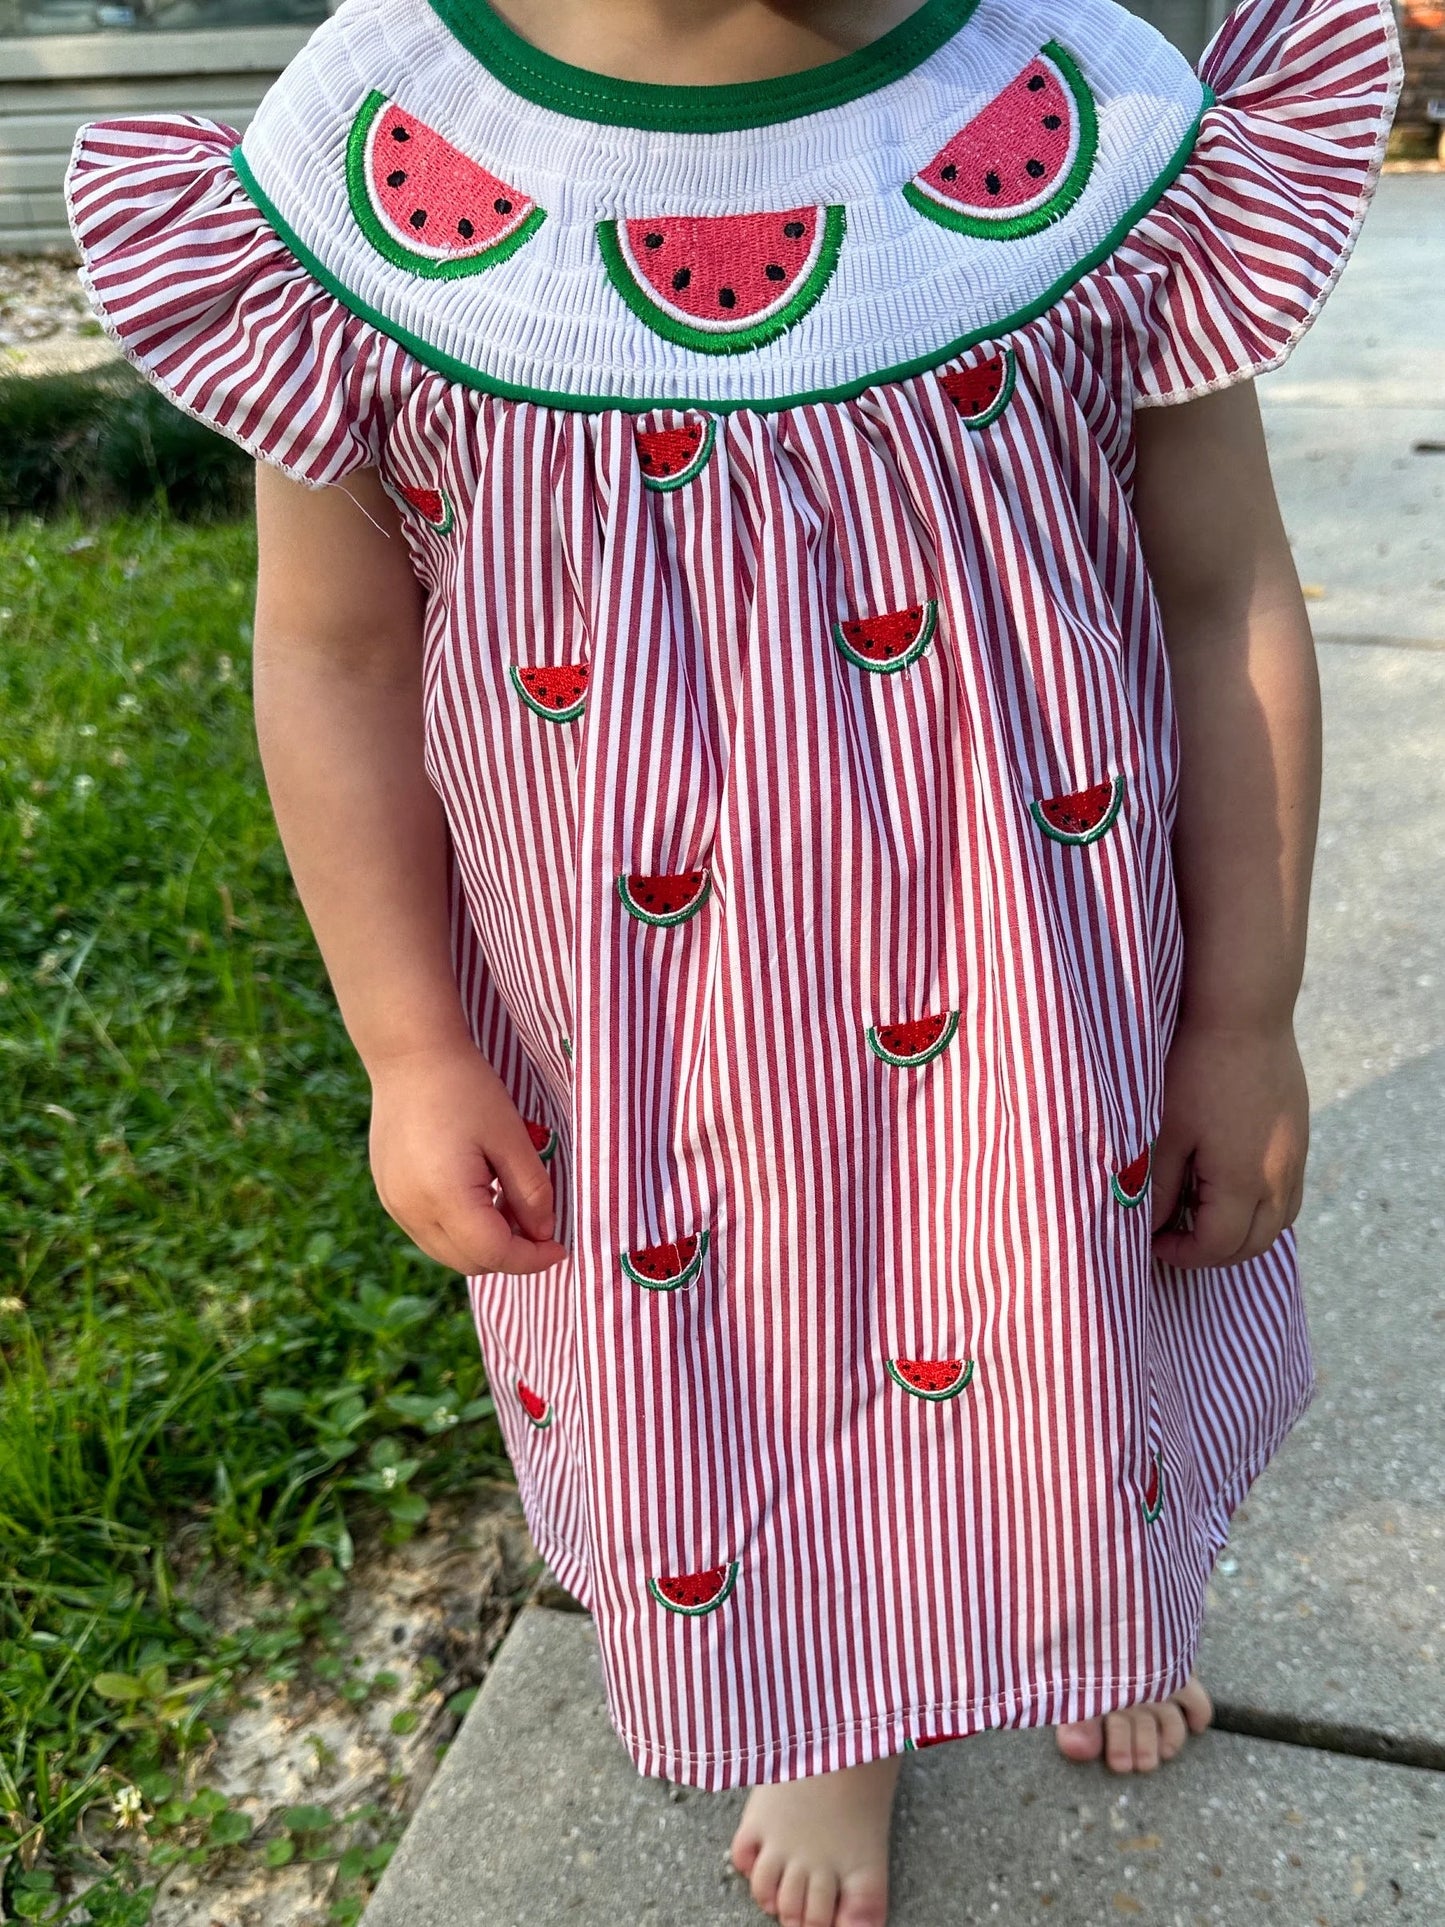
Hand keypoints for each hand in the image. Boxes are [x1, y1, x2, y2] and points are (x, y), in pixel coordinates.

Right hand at [368, 1041, 567, 1274]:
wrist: (411, 1056)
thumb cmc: (466, 1089)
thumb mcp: (512, 1138)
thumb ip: (532, 1192)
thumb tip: (543, 1232)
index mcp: (445, 1197)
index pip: (494, 1255)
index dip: (532, 1259)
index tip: (559, 1247)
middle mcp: (412, 1211)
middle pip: (470, 1263)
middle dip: (509, 1251)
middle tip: (535, 1216)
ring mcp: (395, 1205)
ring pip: (448, 1252)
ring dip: (483, 1243)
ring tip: (506, 1200)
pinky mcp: (389, 1194)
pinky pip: (429, 1232)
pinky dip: (459, 1228)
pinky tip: (477, 1191)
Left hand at [1149, 1021, 1307, 1269]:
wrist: (1245, 1015)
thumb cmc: (1196, 1069)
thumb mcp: (1167, 1131)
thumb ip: (1157, 1186)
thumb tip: (1149, 1225)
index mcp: (1242, 1181)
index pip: (1217, 1246)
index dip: (1182, 1253)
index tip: (1152, 1240)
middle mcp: (1278, 1178)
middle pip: (1253, 1245)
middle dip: (1212, 1254)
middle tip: (1175, 1239)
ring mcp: (1295, 1159)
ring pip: (1278, 1223)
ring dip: (1242, 1234)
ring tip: (1202, 1217)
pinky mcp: (1300, 1139)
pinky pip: (1289, 1195)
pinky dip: (1263, 1209)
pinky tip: (1231, 1190)